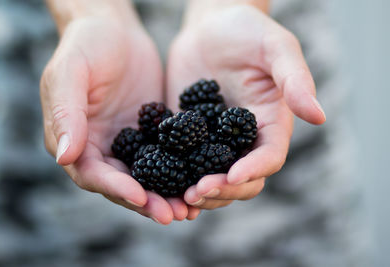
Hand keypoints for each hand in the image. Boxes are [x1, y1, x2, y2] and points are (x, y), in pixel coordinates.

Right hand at [40, 11, 198, 223]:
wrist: (115, 29)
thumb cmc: (86, 45)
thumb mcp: (70, 72)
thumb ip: (66, 112)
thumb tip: (65, 156)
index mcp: (74, 139)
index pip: (92, 173)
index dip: (115, 187)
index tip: (140, 197)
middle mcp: (100, 147)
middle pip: (121, 184)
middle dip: (146, 201)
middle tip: (172, 215)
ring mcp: (127, 143)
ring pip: (146, 177)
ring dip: (165, 194)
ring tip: (189, 209)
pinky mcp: (150, 134)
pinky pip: (165, 158)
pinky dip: (179, 173)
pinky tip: (198, 182)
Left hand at [167, 2, 325, 208]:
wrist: (209, 27)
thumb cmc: (247, 31)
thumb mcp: (275, 47)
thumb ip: (295, 79)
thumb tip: (319, 116)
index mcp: (269, 123)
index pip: (268, 157)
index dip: (253, 170)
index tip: (232, 174)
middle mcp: (243, 139)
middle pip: (241, 179)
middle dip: (222, 190)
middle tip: (196, 192)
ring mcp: (215, 141)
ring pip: (213, 179)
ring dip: (200, 193)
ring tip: (179, 197)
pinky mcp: (189, 137)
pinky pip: (184, 163)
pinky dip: (175, 179)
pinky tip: (161, 186)